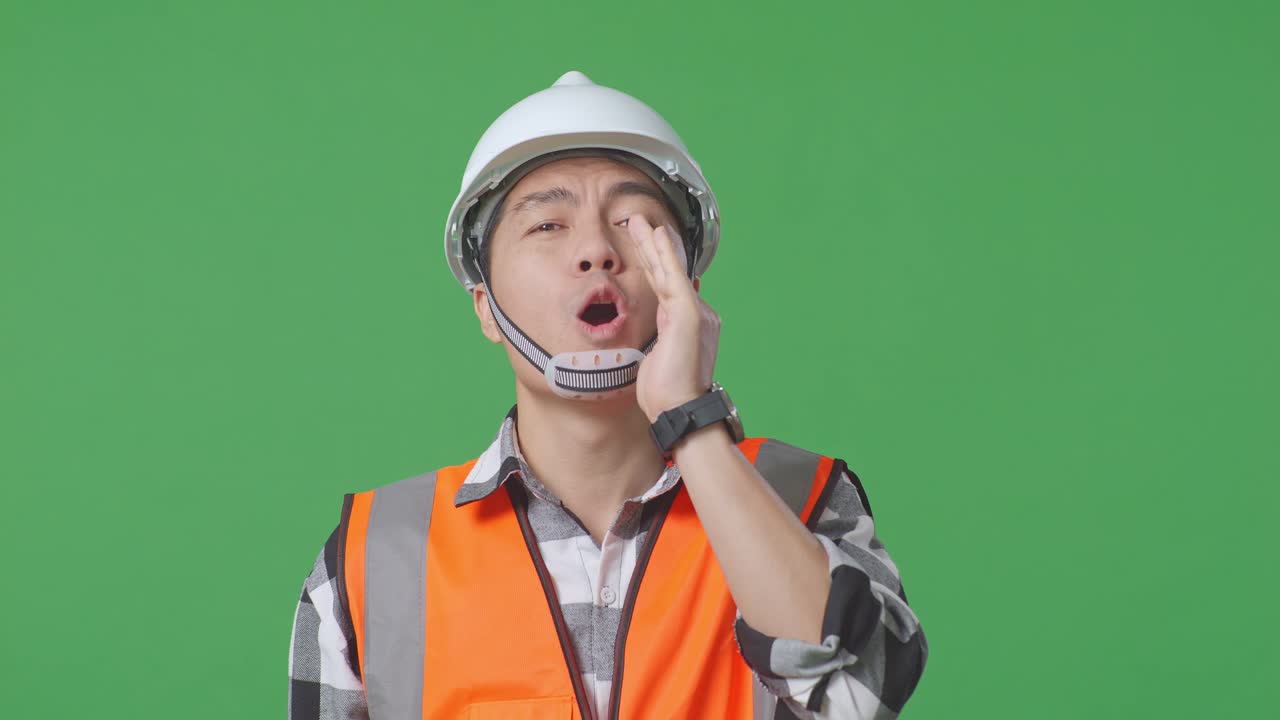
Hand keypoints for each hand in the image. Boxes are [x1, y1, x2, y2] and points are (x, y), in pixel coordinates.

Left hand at [625, 215, 719, 421]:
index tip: (642, 244)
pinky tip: (658, 235)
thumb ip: (657, 337)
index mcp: (687, 323)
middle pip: (667, 273)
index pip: (667, 286)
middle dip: (651, 246)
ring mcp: (695, 313)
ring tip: (639, 220)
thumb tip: (654, 325)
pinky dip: (666, 255)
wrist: (681, 410)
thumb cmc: (666, 394)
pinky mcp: (690, 316)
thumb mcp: (656, 359)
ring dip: (653, 243)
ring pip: (669, 271)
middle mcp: (697, 313)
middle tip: (637, 221)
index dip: (653, 263)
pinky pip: (674, 279)